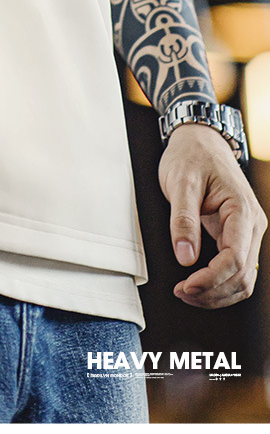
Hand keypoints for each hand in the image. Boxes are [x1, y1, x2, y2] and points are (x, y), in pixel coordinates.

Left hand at [158, 123, 266, 307]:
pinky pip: (236, 269)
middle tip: (180, 292)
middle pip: (243, 276)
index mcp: (242, 210)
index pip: (235, 259)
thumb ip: (183, 220)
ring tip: (186, 292)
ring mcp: (247, 231)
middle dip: (212, 291)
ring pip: (243, 278)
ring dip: (217, 292)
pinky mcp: (237, 235)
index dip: (211, 279)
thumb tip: (185, 258)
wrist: (200, 140)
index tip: (185, 286)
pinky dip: (219, 283)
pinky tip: (197, 284)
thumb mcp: (181, 182)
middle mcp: (251, 224)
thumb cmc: (190, 156)